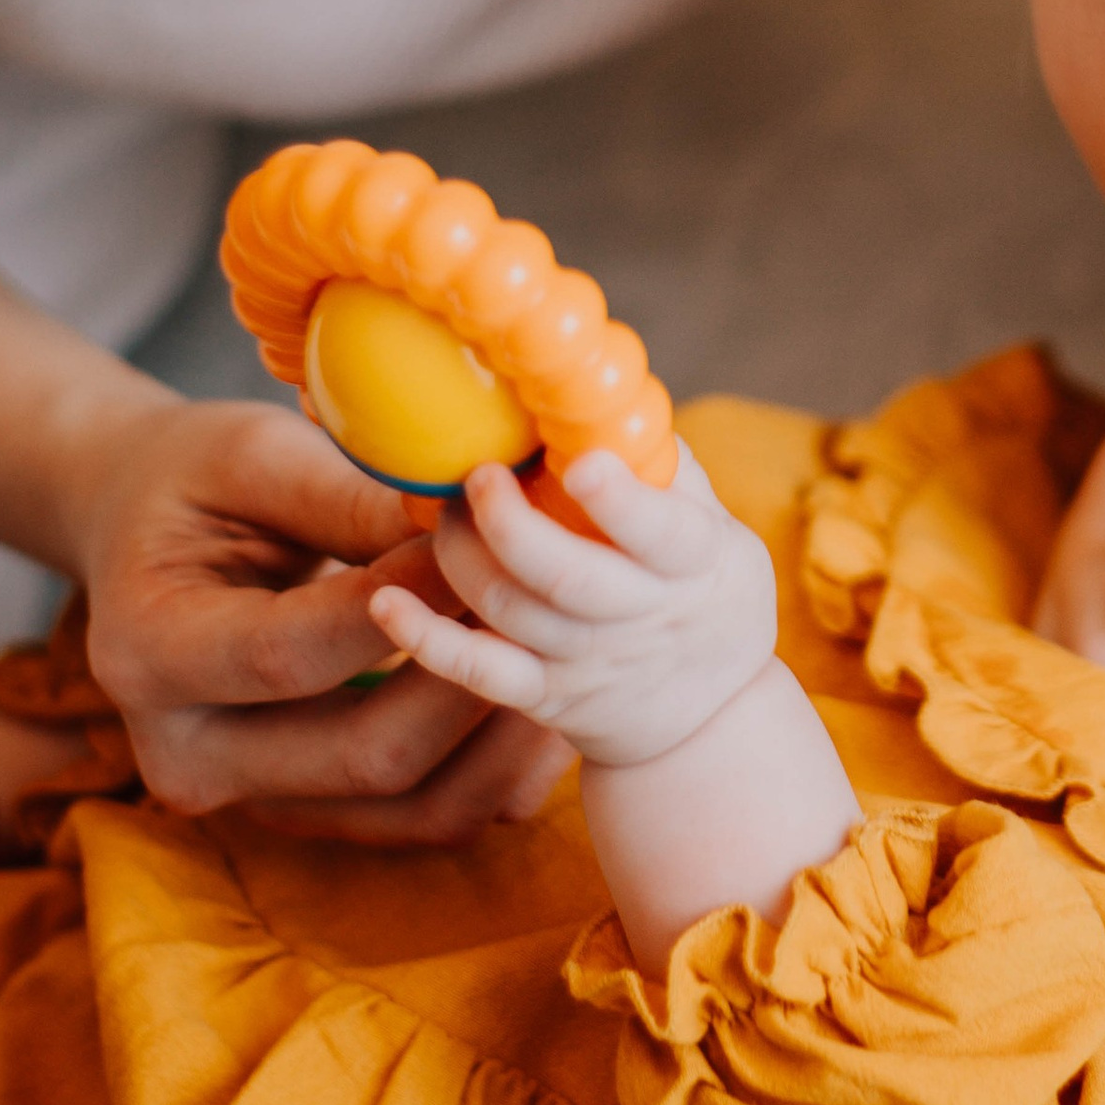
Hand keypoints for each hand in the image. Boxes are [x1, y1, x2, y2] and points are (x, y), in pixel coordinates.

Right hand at [71, 393, 571, 840]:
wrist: (148, 543)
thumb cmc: (196, 482)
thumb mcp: (253, 458)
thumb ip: (349, 495)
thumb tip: (471, 507)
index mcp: (149, 654)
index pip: (294, 653)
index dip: (410, 606)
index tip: (499, 540)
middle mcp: (191, 756)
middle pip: (367, 754)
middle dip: (479, 679)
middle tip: (562, 605)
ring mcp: (255, 802)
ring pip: (415, 805)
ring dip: (507, 736)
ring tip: (579, 652)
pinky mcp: (316, 816)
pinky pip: (432, 818)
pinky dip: (503, 766)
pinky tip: (553, 695)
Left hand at [371, 444, 777, 769]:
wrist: (711, 714)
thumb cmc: (706, 590)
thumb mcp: (721, 531)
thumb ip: (665, 469)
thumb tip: (598, 389)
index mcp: (693, 563)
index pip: (659, 533)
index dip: (620, 501)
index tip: (581, 462)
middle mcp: (639, 616)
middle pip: (566, 577)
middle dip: (510, 524)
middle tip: (478, 475)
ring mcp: (586, 661)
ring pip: (510, 612)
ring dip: (461, 557)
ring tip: (441, 510)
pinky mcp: (542, 696)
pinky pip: (475, 672)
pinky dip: (425, 638)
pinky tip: (384, 600)